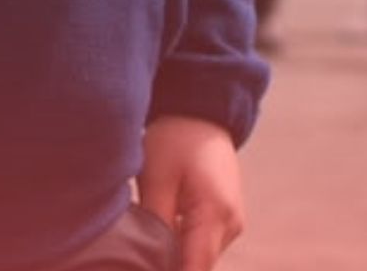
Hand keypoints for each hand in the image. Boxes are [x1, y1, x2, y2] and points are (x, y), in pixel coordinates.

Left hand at [138, 116, 243, 270]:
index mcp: (216, 215)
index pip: (194, 270)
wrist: (200, 111)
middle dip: (166, 266)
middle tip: (135, 257)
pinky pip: (199, 244)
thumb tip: (148, 264)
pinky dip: (179, 245)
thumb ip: (155, 229)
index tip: (143, 267)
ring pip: (197, 258)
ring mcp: (231, 224)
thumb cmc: (176, 139)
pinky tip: (157, 232)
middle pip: (196, 267)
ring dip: (173, 257)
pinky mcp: (224, 219)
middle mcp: (231, 226)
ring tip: (143, 244)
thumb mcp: (157, 181)